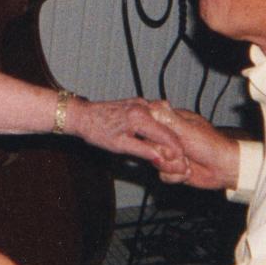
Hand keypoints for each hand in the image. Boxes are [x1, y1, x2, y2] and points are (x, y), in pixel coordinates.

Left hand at [69, 97, 184, 169]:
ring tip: (169, 153)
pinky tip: (157, 140)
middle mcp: (143, 107)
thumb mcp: (120, 146)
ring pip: (161, 122)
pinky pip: (153, 118)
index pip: (167, 135)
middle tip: (179, 160)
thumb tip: (160, 159)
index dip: (177, 150)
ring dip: (166, 137)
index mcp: (140, 117)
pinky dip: (157, 129)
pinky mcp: (137, 104)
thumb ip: (142, 151)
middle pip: (167, 128)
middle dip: (174, 144)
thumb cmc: (97, 130)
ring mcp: (140, 103)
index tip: (182, 161)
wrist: (82, 115)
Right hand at [147, 101, 240, 189]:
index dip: (156, 137)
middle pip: (150, 147)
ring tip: (187, 163)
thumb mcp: (188, 130)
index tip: (168, 143)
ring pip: (156, 162)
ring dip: (174, 167)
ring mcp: (169, 153)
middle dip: (167, 155)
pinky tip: (187, 171)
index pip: (149, 125)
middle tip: (182, 153)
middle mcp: (168, 137)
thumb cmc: (212, 145)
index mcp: (171, 122)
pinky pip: (162, 175)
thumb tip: (151, 107)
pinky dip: (176, 176)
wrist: (224, 169)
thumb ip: (168, 119)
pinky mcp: (171, 168)